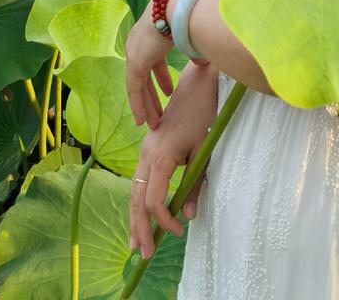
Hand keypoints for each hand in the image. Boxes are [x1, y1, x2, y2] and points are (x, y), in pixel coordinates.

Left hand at [125, 0, 207, 130]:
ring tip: (153, 122)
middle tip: (159, 112)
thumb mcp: (193, 38)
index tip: (167, 92)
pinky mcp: (135, 62)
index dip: (161, 78)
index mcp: (154, 35)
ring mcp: (135, 53)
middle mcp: (140, 44)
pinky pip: (134, 89)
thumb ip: (195, 52)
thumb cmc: (190, 16)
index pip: (154, 62)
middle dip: (153, 95)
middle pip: (145, 75)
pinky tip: (142, 121)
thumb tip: (203, 64)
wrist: (179, 6)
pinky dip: (139, 105)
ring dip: (147, 105)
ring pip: (138, 86)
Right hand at [128, 60, 218, 256]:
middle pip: (136, 198)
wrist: (197, 84)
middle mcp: (147, 154)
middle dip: (139, 228)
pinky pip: (138, 178)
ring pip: (133, 189)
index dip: (163, 221)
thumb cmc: (204, 114)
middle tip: (143, 254)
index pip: (152, 200)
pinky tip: (141, 213)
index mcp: (160, 156)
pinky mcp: (149, 146)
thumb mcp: (203, 150)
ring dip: (134, 217)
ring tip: (135, 242)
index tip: (179, 230)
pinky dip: (138, 199)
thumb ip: (195, 184)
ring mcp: (145, 149)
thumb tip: (189, 215)